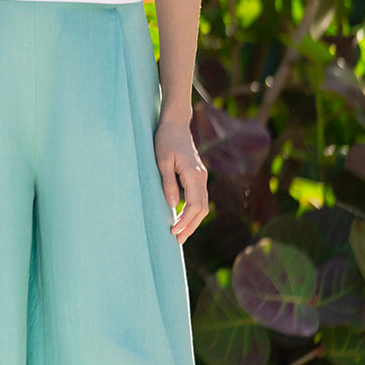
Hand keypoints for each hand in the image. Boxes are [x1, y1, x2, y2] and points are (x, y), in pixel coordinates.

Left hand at [155, 114, 208, 243]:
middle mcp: (201, 178)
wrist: (175, 124)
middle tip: (177, 240)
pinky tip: (182, 218)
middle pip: (201, 209)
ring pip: (202, 205)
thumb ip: (168, 182)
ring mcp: (201, 177)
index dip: (185, 221)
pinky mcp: (197, 176)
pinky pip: (198, 198)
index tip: (173, 231)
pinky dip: (192, 211)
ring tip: (180, 234)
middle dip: (191, 226)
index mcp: (194, 175)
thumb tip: (173, 205)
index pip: (194, 205)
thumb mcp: (162, 160)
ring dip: (192, 221)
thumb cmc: (165, 140)